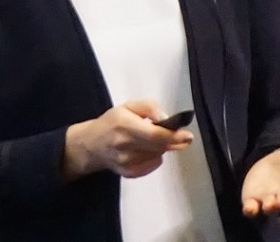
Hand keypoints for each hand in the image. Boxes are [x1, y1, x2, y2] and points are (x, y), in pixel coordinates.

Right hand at [63, 99, 193, 180]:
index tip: (187, 135)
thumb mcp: (129, 105)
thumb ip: (149, 107)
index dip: (173, 136)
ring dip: (162, 147)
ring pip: (158, 155)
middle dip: (174, 142)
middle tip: (184, 137)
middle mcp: (124, 145)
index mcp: (124, 124)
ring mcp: (126, 162)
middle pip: (158, 146)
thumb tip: (166, 119)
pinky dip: (155, 156)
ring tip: (153, 139)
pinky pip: (153, 164)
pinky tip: (146, 150)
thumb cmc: (112, 121)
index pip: (153, 134)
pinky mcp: (129, 174)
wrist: (91, 145)